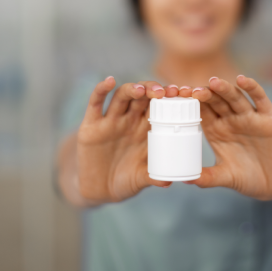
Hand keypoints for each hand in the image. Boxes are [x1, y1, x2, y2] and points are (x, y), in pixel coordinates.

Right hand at [69, 77, 179, 204]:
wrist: (99, 190)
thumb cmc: (125, 181)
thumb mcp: (141, 179)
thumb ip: (152, 177)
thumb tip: (168, 181)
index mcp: (145, 128)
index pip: (159, 106)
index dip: (169, 98)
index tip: (180, 93)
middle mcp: (129, 120)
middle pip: (142, 96)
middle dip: (152, 89)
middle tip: (163, 92)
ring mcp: (110, 120)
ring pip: (122, 96)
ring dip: (131, 89)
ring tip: (141, 90)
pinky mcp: (91, 124)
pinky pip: (95, 103)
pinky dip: (101, 90)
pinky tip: (109, 81)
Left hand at [178, 75, 271, 201]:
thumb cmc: (247, 178)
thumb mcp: (226, 177)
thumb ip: (208, 177)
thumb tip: (186, 180)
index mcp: (216, 129)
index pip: (201, 110)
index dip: (191, 103)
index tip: (178, 99)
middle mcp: (231, 119)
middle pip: (216, 100)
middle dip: (205, 94)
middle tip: (193, 90)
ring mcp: (249, 116)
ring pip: (235, 97)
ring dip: (225, 89)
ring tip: (214, 82)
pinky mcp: (269, 116)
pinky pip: (260, 98)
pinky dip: (252, 87)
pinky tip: (242, 80)